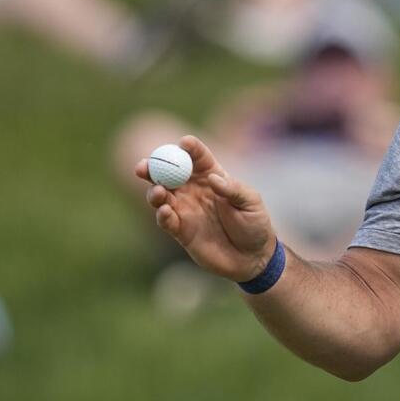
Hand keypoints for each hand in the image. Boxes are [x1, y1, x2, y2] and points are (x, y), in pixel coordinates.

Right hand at [135, 135, 276, 281]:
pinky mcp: (180, 230)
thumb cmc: (255, 224)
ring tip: (158, 191)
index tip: (184, 143)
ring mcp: (185, 210)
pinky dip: (161, 215)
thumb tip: (212, 179)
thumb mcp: (251, 202)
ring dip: (154, 191)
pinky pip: (165, 220)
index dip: (189, 148)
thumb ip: (232, 189)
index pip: (197, 157)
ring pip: (161, 196)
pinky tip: (165, 211)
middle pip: (169, 173)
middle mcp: (194, 190)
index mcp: (212, 176)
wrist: (252, 257)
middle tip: (144, 166)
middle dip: (154, 166)